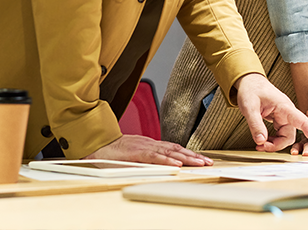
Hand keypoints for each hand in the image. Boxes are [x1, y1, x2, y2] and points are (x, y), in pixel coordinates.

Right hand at [84, 135, 212, 166]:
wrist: (98, 146)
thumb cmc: (115, 151)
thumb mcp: (135, 153)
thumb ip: (148, 157)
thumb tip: (163, 164)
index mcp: (151, 144)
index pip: (175, 148)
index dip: (189, 153)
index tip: (202, 159)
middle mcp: (151, 143)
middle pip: (177, 148)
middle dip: (194, 156)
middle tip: (208, 162)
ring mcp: (145, 147)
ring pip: (170, 151)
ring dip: (186, 158)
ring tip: (199, 163)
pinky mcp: (138, 153)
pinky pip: (155, 156)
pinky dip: (167, 160)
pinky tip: (177, 164)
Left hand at [234, 73, 307, 151]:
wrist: (250, 82)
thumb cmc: (251, 90)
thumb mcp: (249, 107)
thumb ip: (255, 124)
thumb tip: (261, 141)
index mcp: (284, 106)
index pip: (303, 121)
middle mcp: (287, 112)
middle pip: (290, 135)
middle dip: (278, 145)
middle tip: (261, 146)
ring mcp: (284, 116)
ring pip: (285, 136)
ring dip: (274, 144)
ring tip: (260, 144)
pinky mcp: (279, 119)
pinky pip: (280, 134)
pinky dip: (272, 140)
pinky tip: (263, 140)